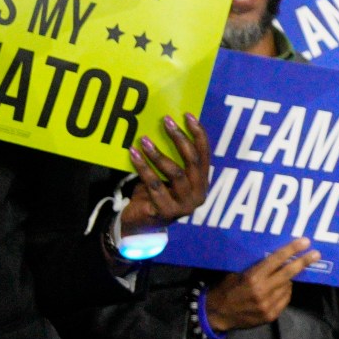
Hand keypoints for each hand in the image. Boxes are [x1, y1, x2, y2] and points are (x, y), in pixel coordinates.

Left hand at [119, 115, 210, 231]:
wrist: (139, 223)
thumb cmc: (155, 193)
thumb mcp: (168, 176)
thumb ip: (174, 159)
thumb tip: (167, 126)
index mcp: (202, 183)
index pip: (205, 154)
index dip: (198, 134)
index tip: (187, 115)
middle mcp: (198, 194)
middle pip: (193, 162)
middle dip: (180, 138)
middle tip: (166, 122)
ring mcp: (184, 205)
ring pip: (175, 173)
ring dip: (158, 153)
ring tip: (144, 139)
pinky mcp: (166, 211)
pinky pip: (155, 185)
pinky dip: (143, 168)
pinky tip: (134, 154)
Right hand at [205, 237, 317, 330]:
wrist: (217, 314)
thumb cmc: (226, 289)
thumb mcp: (237, 273)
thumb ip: (256, 267)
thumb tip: (276, 258)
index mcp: (252, 278)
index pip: (276, 260)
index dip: (291, 250)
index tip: (305, 242)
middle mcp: (262, 291)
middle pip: (288, 273)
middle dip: (303, 262)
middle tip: (316, 254)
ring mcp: (268, 305)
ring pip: (288, 287)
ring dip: (289, 280)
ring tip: (284, 276)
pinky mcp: (270, 316)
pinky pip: (285, 299)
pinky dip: (284, 292)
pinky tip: (279, 289)